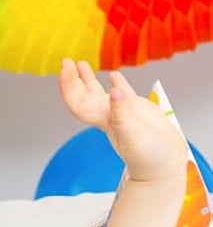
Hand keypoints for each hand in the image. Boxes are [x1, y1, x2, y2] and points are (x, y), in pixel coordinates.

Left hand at [58, 61, 184, 182]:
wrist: (162, 165)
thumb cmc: (148, 156)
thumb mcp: (133, 134)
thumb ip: (123, 113)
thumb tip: (114, 90)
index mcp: (103, 120)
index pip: (78, 102)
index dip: (69, 86)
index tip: (64, 69)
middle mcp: (108, 115)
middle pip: (83, 95)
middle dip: (73, 79)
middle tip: (66, 61)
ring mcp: (121, 113)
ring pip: (99, 93)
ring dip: (88, 79)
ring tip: (81, 64)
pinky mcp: (137, 111)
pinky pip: (122, 94)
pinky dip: (117, 82)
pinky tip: (114, 75)